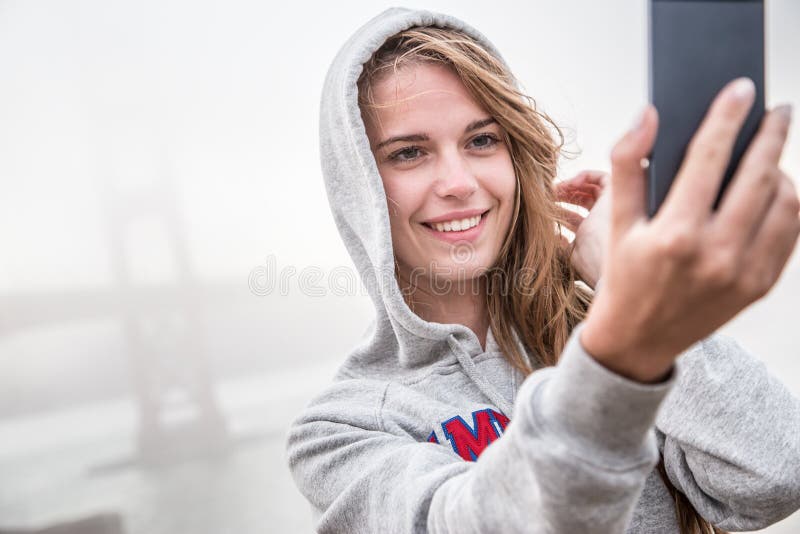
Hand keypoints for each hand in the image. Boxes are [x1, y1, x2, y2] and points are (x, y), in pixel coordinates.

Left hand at [555, 171, 610, 287]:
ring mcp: (609, 208)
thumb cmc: (587, 263)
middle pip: (583, 201)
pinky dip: (586, 175)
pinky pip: (603, 177)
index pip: (575, 217)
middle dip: (564, 195)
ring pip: (592, 188)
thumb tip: (547, 232)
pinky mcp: (616, 196)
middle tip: (548, 195)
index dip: (560, 210)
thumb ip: (558, 241)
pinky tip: (569, 184)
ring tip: (555, 189)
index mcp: (590, 235)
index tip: (545, 208)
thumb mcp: (567, 252)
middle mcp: (602, 220)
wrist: (606, 262)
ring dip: (572, 185)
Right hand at [581, 78, 798, 382]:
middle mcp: (716, 254)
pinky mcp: (761, 285)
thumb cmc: (623, 276)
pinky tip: (771, 191)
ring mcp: (744, 272)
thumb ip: (628, 164)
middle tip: (776, 110)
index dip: (727, 116)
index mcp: (675, 234)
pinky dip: (786, 203)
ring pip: (785, 201)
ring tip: (769, 155)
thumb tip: (647, 115)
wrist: (637, 339)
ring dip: (781, 169)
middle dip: (772, 133)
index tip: (742, 89)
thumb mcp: (615, 223)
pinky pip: (789, 231)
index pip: (710, 158)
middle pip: (759, 174)